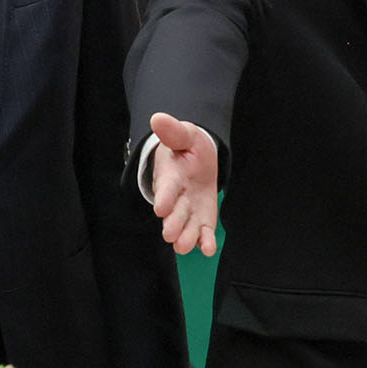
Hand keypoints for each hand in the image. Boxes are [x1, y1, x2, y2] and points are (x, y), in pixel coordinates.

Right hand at [147, 113, 219, 256]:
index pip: (166, 187)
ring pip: (186, 226)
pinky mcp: (202, 218)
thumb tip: (157, 118)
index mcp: (171, 175)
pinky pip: (203, 231)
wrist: (196, 160)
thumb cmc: (187, 147)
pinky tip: (209, 249)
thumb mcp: (184, 135)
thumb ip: (173, 131)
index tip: (161, 208)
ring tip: (184, 247)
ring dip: (186, 237)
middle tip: (170, 235)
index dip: (164, 197)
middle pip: (174, 212)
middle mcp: (177, 197)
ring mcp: (189, 210)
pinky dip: (205, 241)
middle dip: (172, 223)